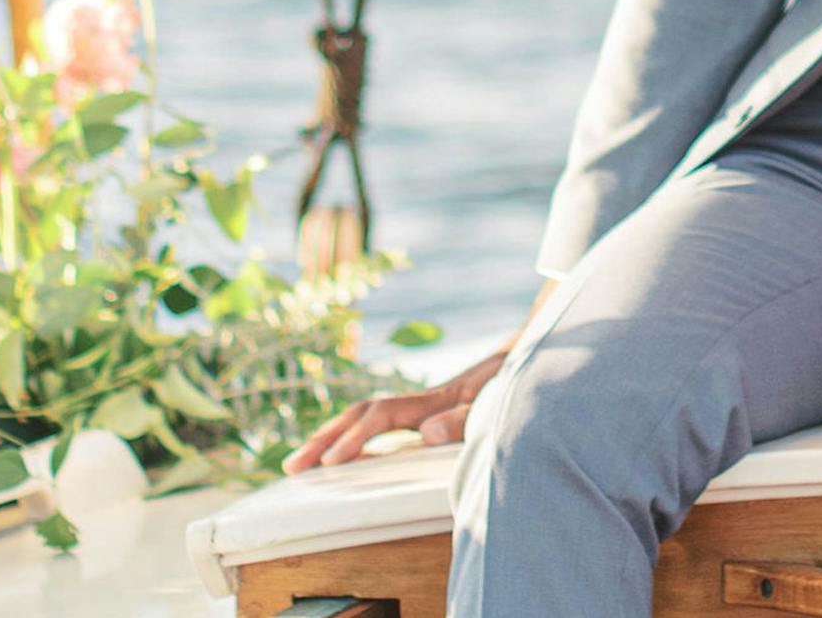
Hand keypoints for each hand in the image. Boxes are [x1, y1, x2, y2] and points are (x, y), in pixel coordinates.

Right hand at [282, 291, 545, 469]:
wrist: (531, 354)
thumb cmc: (514, 382)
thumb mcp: (495, 400)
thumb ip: (465, 416)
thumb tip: (427, 433)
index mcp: (433, 402)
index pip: (380, 418)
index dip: (354, 439)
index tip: (329, 463)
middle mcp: (420, 402)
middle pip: (361, 414)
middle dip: (324, 439)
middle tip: (290, 467)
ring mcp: (422, 406)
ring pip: (366, 416)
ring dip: (333, 436)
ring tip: (300, 462)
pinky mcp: (429, 412)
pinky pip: (381, 424)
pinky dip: (356, 436)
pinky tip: (345, 454)